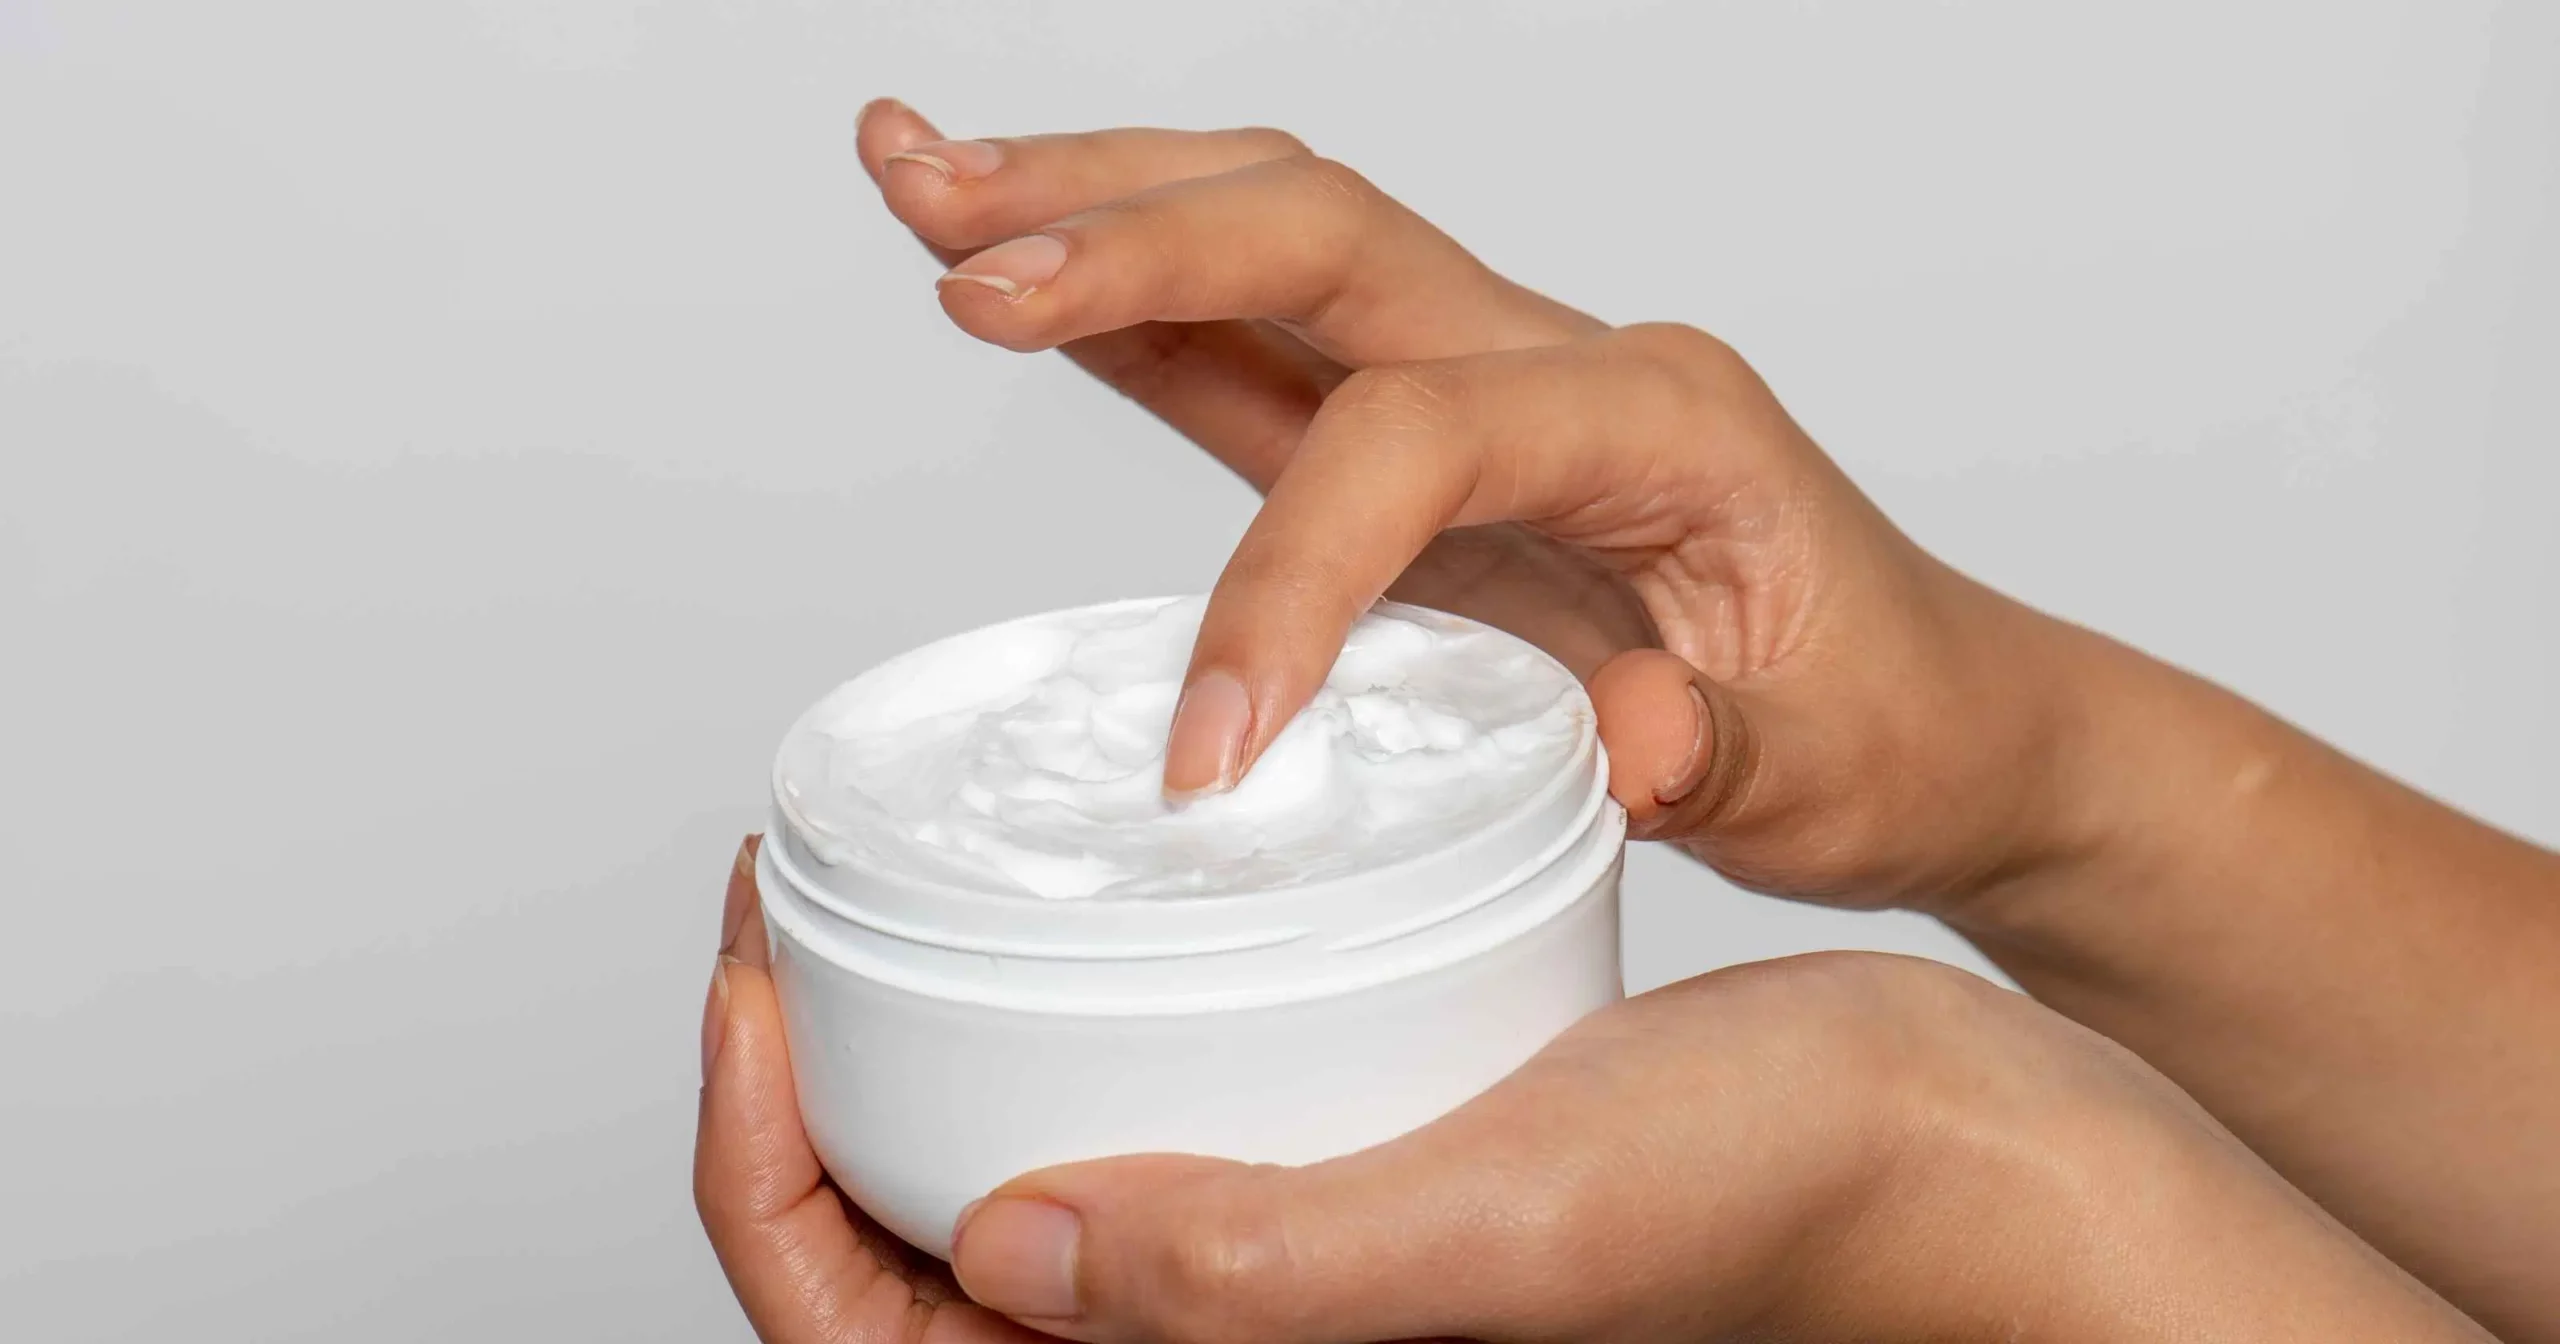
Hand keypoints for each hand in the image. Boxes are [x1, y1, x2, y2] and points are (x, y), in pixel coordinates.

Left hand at [698, 837, 2480, 1342]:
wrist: (1935, 1136)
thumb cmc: (1776, 1201)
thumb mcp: (1498, 1226)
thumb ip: (1251, 1270)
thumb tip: (1005, 1245)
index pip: (882, 1336)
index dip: (759, 1174)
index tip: (743, 977)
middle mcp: (1232, 1329)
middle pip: (907, 1265)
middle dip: (787, 1107)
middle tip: (770, 908)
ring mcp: (1276, 1241)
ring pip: (1004, 1175)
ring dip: (895, 1054)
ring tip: (865, 885)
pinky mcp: (1330, 1151)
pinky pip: (1126, 1103)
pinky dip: (1040, 1012)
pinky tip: (1050, 900)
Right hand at [852, 99, 2096, 912]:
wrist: (1929, 712)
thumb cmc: (1886, 726)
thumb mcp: (1832, 773)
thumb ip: (1724, 754)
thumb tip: (1624, 742)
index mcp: (1659, 416)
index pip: (1416, 434)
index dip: (1289, 572)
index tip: (1211, 745)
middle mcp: (1557, 361)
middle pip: (1319, 231)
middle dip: (1130, 238)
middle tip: (958, 263)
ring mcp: (1478, 385)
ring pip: (1267, 241)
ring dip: (1089, 211)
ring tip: (915, 184)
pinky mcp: (1418, 451)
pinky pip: (1252, 349)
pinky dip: (1122, 306)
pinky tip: (1002, 275)